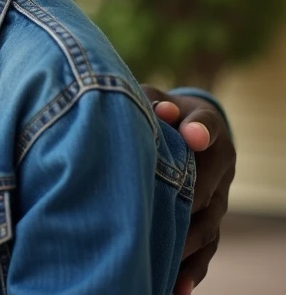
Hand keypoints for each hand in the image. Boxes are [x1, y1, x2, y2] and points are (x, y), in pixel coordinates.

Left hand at [142, 86, 235, 294]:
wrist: (181, 128)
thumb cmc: (159, 111)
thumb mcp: (155, 98)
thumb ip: (153, 100)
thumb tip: (158, 111)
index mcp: (206, 127)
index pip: (208, 125)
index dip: (200, 130)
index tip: (192, 135)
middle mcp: (219, 165)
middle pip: (209, 187)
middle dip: (190, 201)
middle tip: (168, 217)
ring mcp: (217, 197)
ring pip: (208, 225)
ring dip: (188, 246)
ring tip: (167, 267)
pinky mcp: (208, 221)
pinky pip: (205, 248)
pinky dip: (191, 269)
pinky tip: (175, 289)